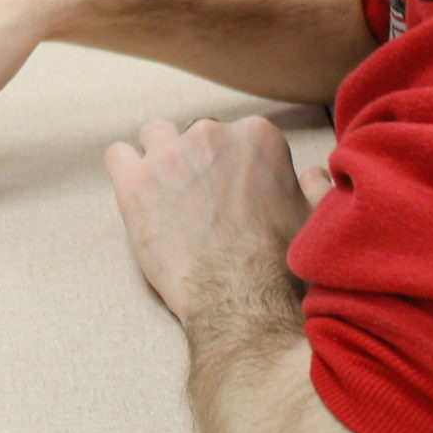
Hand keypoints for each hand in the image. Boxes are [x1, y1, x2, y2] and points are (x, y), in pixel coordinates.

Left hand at [101, 117, 324, 325]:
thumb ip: (314, 186)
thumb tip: (313, 174)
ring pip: (156, 136)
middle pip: (197, 135)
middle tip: (203, 202)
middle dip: (198, 162)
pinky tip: (139, 197)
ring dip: (161, 160)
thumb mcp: (314, 218)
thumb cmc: (279, 263)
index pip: (238, 134)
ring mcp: (169, 154)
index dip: (236, 166)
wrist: (240, 299)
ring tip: (168, 197)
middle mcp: (211, 134)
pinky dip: (126, 173)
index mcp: (256, 136)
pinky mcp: (134, 179)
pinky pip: (118, 155)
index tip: (237, 193)